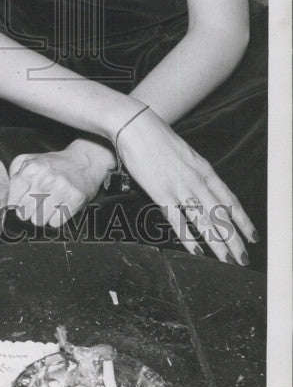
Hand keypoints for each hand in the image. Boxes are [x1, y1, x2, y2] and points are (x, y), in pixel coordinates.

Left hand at [6, 142, 110, 227]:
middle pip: (25, 213)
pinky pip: (56, 222)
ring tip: (48, 205)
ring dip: (42, 217)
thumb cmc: (52, 164)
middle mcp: (44, 179)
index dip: (16, 206)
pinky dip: (56, 218)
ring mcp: (60, 189)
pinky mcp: (74, 199)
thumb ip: (14, 175)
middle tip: (36, 205)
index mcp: (30, 169)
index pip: (13, 201)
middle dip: (28, 212)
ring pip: (39, 220)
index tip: (22, 204)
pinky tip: (59, 207)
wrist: (83, 162)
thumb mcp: (28, 160)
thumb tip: (9, 199)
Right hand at [116, 108, 256, 263]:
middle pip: (221, 215)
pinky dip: (188, 238)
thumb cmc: (156, 135)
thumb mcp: (185, 152)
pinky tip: (197, 252)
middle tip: (244, 258)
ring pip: (205, 221)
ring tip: (229, 261)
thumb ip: (194, 170)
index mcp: (204, 169)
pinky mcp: (160, 192)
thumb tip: (201, 185)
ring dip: (218, 244)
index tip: (252, 235)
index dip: (243, 220)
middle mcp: (196, 180)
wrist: (135, 125)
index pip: (230, 200)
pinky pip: (177, 220)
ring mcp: (179, 187)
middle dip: (235, 239)